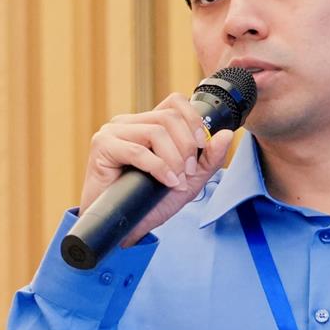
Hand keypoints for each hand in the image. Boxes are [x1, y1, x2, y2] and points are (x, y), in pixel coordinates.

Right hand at [78, 94, 237, 247]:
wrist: (124, 228)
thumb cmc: (150, 203)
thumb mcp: (189, 180)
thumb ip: (209, 159)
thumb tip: (226, 134)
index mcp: (147, 124)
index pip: (174, 102)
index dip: (193, 119)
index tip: (202, 144)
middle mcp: (129, 123)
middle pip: (169, 117)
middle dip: (187, 146)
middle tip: (188, 172)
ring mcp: (113, 132)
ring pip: (155, 132)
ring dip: (174, 159)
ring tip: (176, 181)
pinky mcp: (102, 146)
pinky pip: (138, 150)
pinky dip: (158, 168)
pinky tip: (166, 182)